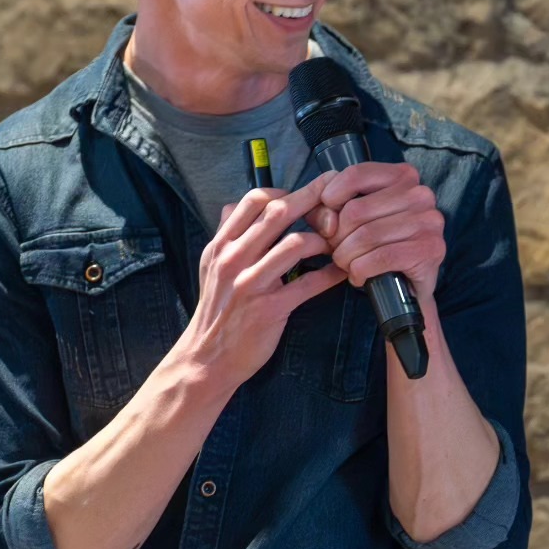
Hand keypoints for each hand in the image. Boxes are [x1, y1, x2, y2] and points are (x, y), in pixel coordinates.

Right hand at [183, 171, 345, 389]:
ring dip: (323, 239)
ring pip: (296, 243)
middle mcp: (234, 258)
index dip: (284, 191)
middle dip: (312, 200)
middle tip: (336, 198)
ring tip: (337, 242)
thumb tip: (234, 206)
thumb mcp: (210, 267)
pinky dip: (331, 274)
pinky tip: (341, 271)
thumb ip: (224, 236)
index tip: (304, 196)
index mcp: (221, 245)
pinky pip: (309, 283)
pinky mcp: (270, 308)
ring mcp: (251, 283)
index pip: (253, 201)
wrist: (207, 358)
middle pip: (278, 212)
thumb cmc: (215, 310)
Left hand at [312, 162, 445, 301]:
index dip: (331, 198)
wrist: (409, 284)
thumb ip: (328, 211)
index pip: (356, 174)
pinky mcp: (429, 249)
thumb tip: (326, 220)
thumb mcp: (352, 220)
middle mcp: (420, 194)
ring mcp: (428, 221)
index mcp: (403, 176)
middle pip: (356, 210)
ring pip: (366, 236)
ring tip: (346, 265)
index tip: (327, 221)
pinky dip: (360, 271)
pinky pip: (380, 258)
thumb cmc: (379, 245)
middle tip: (338, 252)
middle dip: (337, 237)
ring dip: (346, 257)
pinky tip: (359, 276)